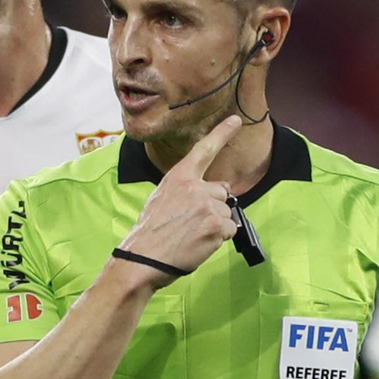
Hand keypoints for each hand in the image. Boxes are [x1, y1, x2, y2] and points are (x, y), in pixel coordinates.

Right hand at [119, 116, 242, 286]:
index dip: (222, 133)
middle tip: (190, 224)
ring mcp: (207, 206)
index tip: (236, 120)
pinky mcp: (216, 226)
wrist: (143, 259)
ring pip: (226, 213)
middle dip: (213, 207)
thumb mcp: (161, 200)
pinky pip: (229, 230)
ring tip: (191, 236)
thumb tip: (219, 192)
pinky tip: (198, 244)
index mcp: (178, 177)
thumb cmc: (149, 233)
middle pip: (221, 193)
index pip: (204, 150)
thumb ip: (188, 190)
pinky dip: (217, 239)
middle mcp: (195, 187)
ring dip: (214, 226)